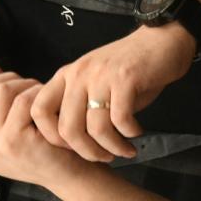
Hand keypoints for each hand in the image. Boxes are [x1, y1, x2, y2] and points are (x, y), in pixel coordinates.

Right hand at [0, 57, 87, 186]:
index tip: (4, 85)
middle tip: (29, 89)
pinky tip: (49, 107)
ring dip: (25, 85)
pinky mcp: (12, 141)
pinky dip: (38, 96)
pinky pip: (22, 100)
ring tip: (40, 97)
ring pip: (1, 90)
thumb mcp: (7, 122)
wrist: (68, 175)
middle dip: (7, 80)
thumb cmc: (40, 146)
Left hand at [30, 23, 195, 161]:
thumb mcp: (94, 83)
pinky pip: (121, 119)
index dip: (54, 138)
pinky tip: (137, 132)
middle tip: (105, 158)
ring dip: (113, 147)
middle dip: (87, 152)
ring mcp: (101, 76)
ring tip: (125, 150)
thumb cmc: (128, 68)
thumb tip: (73, 143)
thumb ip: (79, 105)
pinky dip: (129, 133)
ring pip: (95, 128)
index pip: (39, 111)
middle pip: (67, 128)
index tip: (76, 148)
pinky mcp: (125, 78)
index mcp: (66, 76)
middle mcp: (78, 74)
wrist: (161, 42)